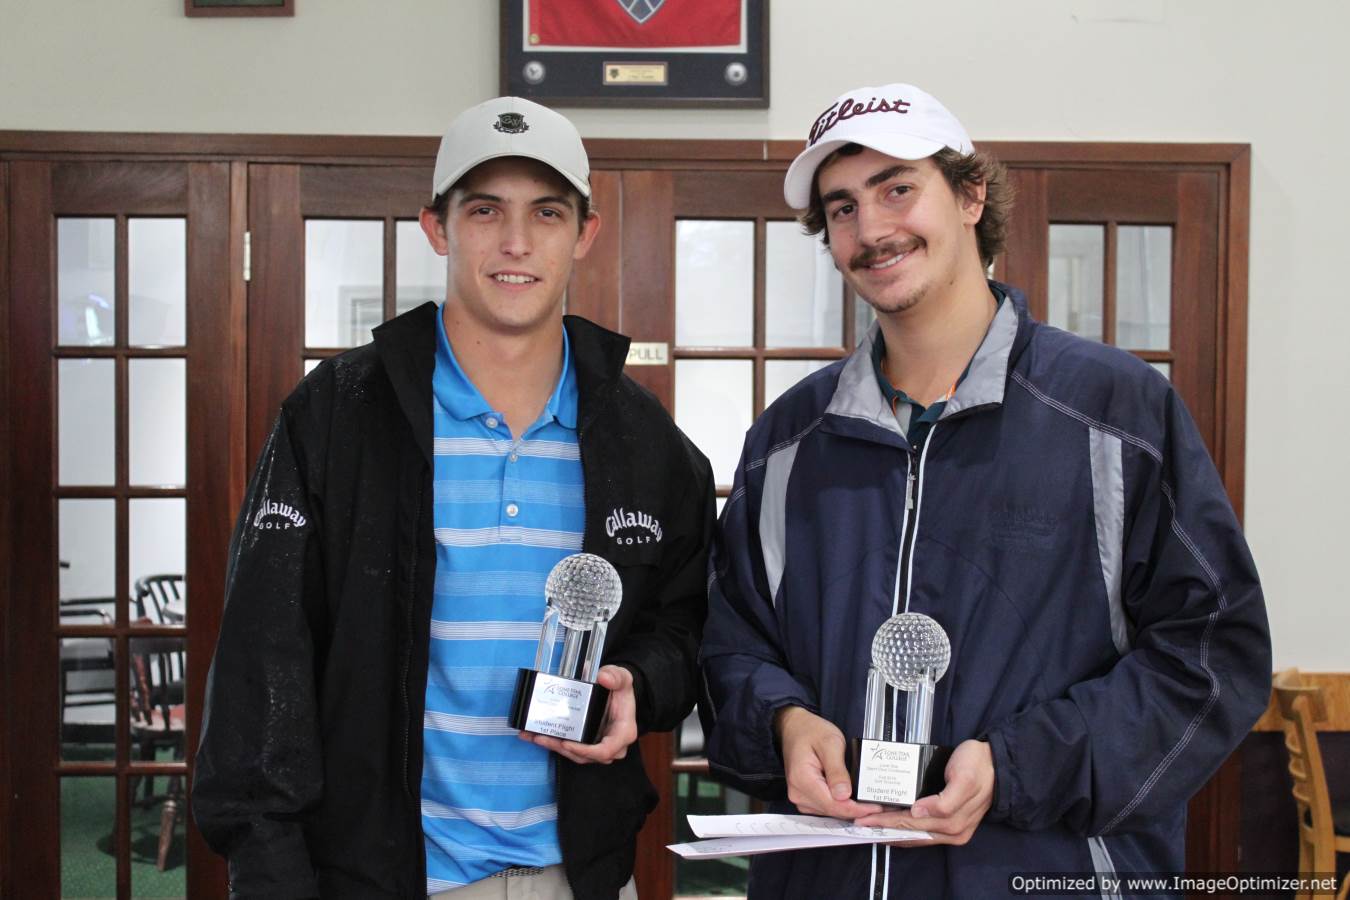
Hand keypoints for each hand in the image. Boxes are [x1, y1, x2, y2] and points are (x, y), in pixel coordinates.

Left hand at [517, 665, 638, 764]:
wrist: (616, 691)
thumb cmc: (620, 689)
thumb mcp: (622, 678)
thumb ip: (616, 676)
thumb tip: (604, 678)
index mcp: (623, 732)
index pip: (606, 751)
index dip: (585, 751)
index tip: (567, 743)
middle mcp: (611, 744)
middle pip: (585, 756)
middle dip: (561, 749)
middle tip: (542, 737)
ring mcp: (597, 745)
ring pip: (574, 754)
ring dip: (553, 747)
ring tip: (534, 735)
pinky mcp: (586, 743)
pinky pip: (569, 748)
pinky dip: (553, 742)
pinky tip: (535, 734)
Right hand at [775, 706, 883, 819]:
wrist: (795, 728)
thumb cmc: (811, 731)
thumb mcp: (830, 743)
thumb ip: (837, 770)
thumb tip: (844, 795)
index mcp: (802, 779)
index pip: (833, 805)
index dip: (856, 809)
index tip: (875, 806)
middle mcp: (798, 792)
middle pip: (832, 810)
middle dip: (856, 810)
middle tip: (878, 803)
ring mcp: (800, 796)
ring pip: (830, 811)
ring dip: (850, 808)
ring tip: (868, 801)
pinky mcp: (805, 797)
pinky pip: (826, 806)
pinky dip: (841, 804)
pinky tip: (853, 798)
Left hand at [854, 738, 994, 845]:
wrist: (997, 763)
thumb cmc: (979, 766)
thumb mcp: (964, 779)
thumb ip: (945, 800)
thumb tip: (920, 812)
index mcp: (955, 822)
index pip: (913, 824)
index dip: (888, 822)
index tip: (867, 819)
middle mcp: (953, 830)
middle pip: (912, 831)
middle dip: (885, 828)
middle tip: (862, 823)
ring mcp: (952, 829)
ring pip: (916, 835)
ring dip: (893, 831)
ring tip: (872, 827)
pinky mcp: (950, 823)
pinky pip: (923, 831)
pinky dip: (906, 829)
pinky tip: (892, 825)